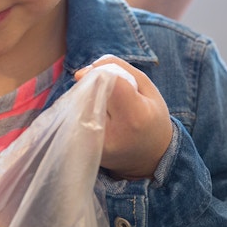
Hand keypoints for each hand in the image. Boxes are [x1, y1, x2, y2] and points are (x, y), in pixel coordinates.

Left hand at [74, 55, 172, 179]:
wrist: (150, 157)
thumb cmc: (151, 118)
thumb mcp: (148, 88)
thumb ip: (119, 69)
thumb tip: (81, 72)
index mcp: (135, 115)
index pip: (108, 83)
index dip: (102, 72)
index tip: (102, 73)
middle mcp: (113, 133)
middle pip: (89, 94)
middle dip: (92, 85)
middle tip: (104, 90)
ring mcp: (96, 145)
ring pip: (78, 107)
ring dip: (85, 98)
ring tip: (103, 105)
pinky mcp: (84, 150)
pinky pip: (75, 120)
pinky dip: (82, 111)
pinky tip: (95, 115)